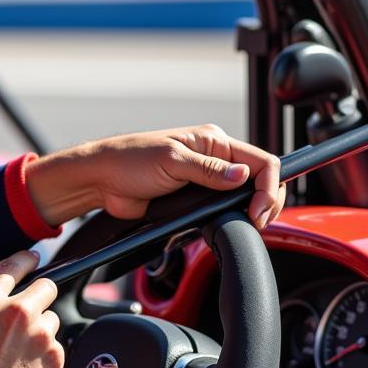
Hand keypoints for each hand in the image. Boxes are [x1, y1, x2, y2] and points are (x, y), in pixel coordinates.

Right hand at [0, 250, 63, 367]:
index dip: (25, 260)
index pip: (14, 264)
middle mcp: (16, 311)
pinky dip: (44, 355)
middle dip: (39, 295)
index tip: (32, 259)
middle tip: (29, 312)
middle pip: (46, 285)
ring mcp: (39, 334)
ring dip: (39, 330)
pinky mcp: (55, 357)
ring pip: (51, 319)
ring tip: (18, 354)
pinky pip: (55, 347)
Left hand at [25, 123, 284, 229]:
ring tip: (248, 225)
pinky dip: (230, 218)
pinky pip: (220, 210)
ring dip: (250, 211)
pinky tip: (229, 225)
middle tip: (257, 222)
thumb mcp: (170, 161)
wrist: (100, 180)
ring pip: (242, 197)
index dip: (267, 187)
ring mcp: (205, 181)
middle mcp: (213, 159)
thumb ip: (207, 170)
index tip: (258, 210)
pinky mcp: (193, 200)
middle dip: (266, 201)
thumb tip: (242, 177)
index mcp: (213, 142)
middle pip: (258, 180)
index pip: (260, 161)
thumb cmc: (128, 160)